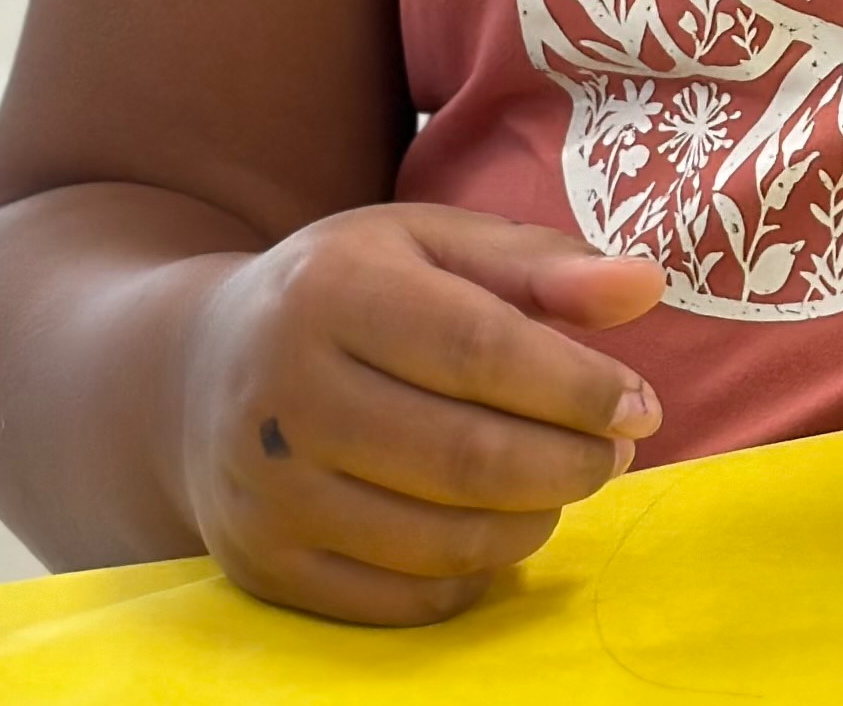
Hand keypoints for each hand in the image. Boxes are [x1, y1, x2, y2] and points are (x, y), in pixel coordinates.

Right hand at [176, 204, 664, 626]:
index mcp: (334, 290)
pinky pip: (397, 599)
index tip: (641, 405)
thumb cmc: (348, 290)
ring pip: (436, 537)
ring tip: (568, 485)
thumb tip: (647, 286)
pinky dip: (472, 575)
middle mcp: (287, 392)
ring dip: (532, 521)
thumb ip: (541, 264)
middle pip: (463, 454)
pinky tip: (503, 532)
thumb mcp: (433, 243)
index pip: (479, 349)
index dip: (574, 386)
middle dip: (567, 462)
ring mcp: (268, 491)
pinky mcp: (263, 566)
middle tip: (616, 452)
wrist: (196, 371)